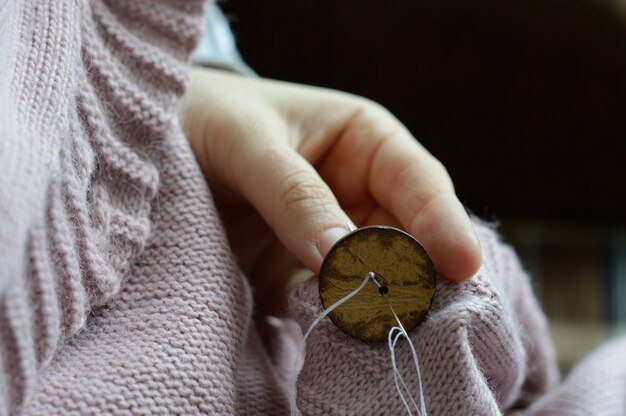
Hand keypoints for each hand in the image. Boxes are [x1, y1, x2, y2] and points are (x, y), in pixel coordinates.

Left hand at [180, 67, 480, 314]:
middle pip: (407, 240)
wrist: (163, 143)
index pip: (418, 183)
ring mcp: (335, 238)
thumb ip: (293, 194)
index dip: (443, 223)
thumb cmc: (213, 119)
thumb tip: (340, 254)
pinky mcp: (302, 274)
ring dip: (377, 304)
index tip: (460, 264)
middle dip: (414, 276)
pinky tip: (339, 336)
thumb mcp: (249, 142)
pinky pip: (331, 302)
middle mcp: (361, 194)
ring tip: (379, 328)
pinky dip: (336, 321)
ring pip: (375, 278)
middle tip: (417, 309)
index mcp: (366, 143)